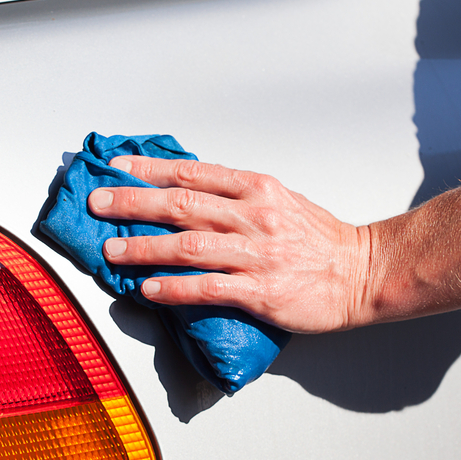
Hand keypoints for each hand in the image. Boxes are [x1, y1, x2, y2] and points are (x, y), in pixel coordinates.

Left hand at [87, 156, 372, 333]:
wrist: (362, 273)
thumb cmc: (319, 239)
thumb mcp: (279, 200)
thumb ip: (235, 197)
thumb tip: (186, 191)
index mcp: (256, 189)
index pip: (192, 172)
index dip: (150, 169)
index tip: (118, 168)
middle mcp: (253, 216)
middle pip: (181, 204)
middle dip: (133, 203)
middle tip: (98, 203)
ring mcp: (257, 254)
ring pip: (188, 246)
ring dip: (144, 248)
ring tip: (112, 252)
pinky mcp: (261, 291)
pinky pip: (207, 288)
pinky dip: (173, 288)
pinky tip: (147, 290)